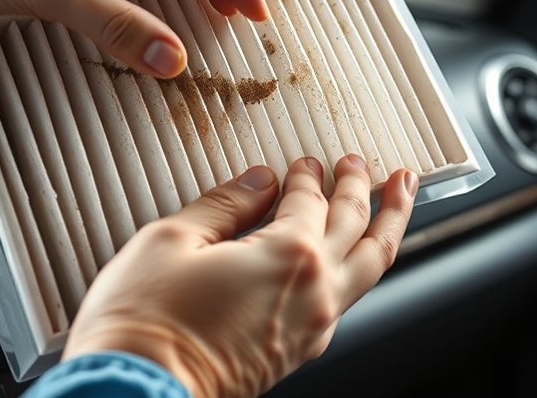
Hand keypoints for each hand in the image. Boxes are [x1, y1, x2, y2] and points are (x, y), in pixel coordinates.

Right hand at [63, 156, 417, 397]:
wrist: (138, 393)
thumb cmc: (146, 323)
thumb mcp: (173, 240)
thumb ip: (225, 204)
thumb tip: (257, 181)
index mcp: (288, 256)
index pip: (312, 200)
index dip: (307, 175)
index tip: (302, 162)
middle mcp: (314, 292)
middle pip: (359, 228)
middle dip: (364, 188)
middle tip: (362, 163)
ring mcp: (311, 328)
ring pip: (370, 267)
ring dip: (386, 225)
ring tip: (398, 198)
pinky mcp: (297, 353)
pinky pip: (347, 299)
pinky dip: (360, 265)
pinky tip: (350, 258)